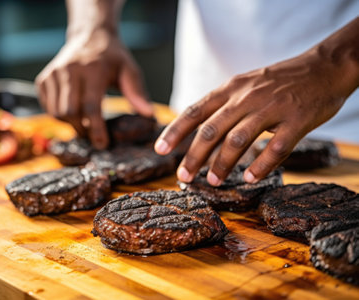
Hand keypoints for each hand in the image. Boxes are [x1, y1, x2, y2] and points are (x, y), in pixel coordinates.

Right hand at [35, 30, 152, 148]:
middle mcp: (69, 70)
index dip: (96, 129)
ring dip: (70, 124)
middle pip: (70, 113)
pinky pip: (48, 107)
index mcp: (92, 69)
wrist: (89, 36)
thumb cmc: (112, 57)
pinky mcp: (44, 79)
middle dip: (81, 130)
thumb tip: (147, 113)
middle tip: (93, 136)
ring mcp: (53, 74)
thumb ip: (137, 91)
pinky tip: (73, 111)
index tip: (102, 144)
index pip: (91, 107)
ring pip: (56, 112)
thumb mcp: (129, 69)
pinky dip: (59, 115)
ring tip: (84, 123)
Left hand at [155, 47, 356, 184]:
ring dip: (222, 164)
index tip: (159, 150)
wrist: (322, 67)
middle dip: (193, 156)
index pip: (195, 111)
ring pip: (238, 140)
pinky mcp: (297, 121)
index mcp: (230, 89)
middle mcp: (246, 98)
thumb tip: (197, 132)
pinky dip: (261, 166)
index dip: (175, 131)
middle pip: (211, 130)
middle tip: (183, 176)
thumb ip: (222, 105)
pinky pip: (276, 148)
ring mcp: (272, 109)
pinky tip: (250, 179)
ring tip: (212, 181)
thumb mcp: (244, 84)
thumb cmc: (277, 81)